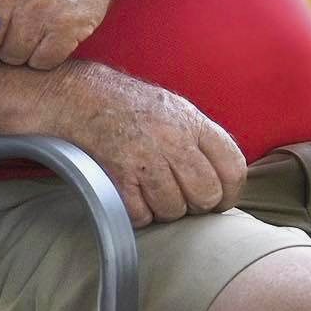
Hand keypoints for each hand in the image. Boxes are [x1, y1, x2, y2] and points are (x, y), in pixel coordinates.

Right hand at [48, 66, 245, 226]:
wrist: (76, 95)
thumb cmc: (126, 104)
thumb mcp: (172, 108)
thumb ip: (200, 139)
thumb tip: (225, 178)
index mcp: (191, 121)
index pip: (233, 168)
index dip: (229, 193)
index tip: (218, 200)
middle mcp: (172, 139)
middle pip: (206, 195)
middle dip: (194, 204)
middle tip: (179, 197)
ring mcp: (145, 158)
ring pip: (174, 209)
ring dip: (163, 209)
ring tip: (150, 192)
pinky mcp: (117, 175)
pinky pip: (141, 215)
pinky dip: (137, 213)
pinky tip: (130, 196)